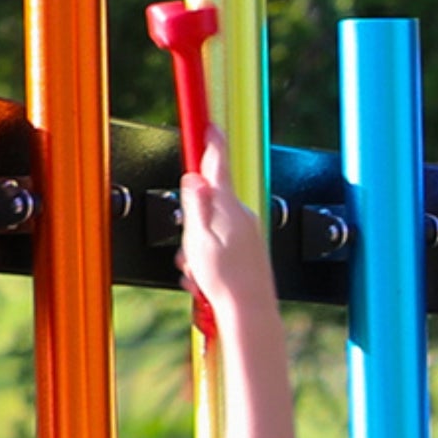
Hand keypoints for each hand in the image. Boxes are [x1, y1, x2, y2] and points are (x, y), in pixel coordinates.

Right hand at [177, 127, 275, 316]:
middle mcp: (242, 215)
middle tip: (187, 248)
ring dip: (197, 249)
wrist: (249, 310)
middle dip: (192, 224)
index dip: (211, 143)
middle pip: (209, 204)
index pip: (218, 164)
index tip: (209, 126)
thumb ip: (195, 205)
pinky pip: (222, 247)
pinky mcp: (250, 250)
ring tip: (197, 271)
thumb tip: (194, 177)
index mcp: (228, 206)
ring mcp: (248, 233)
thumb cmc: (226, 279)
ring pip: (212, 230)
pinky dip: (209, 261)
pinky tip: (206, 279)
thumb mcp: (198, 237)